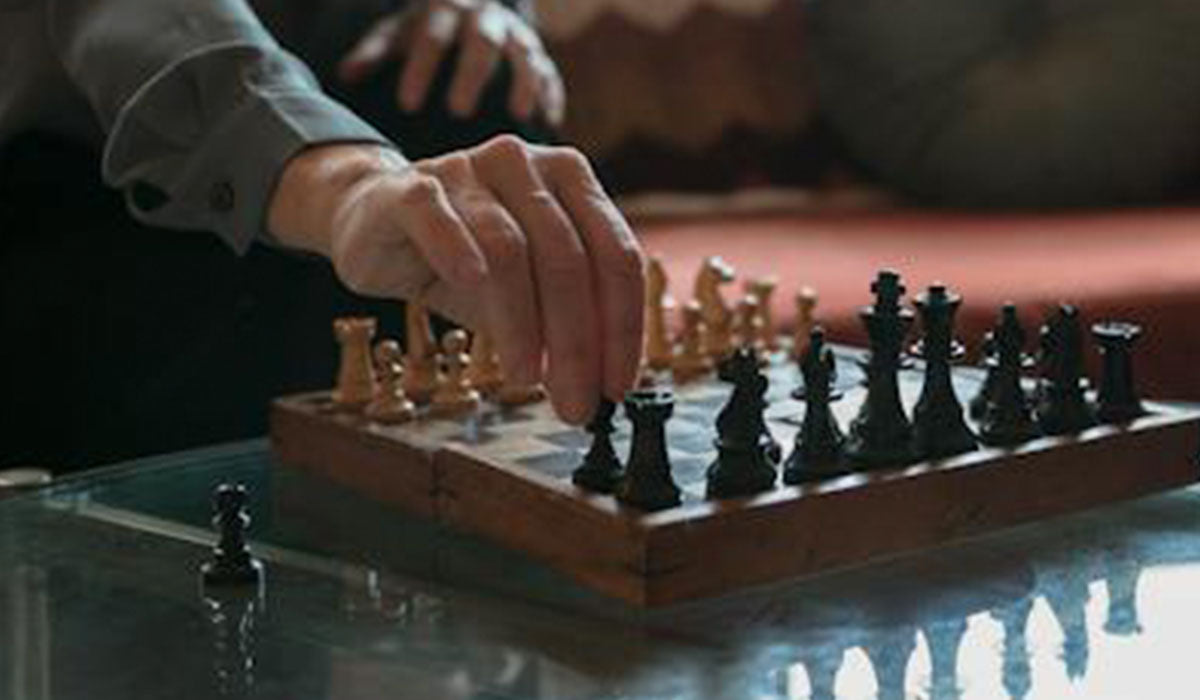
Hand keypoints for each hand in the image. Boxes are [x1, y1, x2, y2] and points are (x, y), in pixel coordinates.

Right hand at [268, 136, 643, 423]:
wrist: (375, 217)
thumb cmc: (463, 255)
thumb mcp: (526, 291)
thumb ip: (563, 322)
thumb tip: (596, 386)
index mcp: (570, 179)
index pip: (616, 255)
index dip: (622, 328)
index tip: (615, 386)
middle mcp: (524, 164)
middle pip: (568, 259)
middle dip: (577, 342)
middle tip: (574, 400)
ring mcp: (466, 169)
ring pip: (509, 249)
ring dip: (522, 325)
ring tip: (524, 376)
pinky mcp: (409, 187)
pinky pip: (437, 218)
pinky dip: (457, 251)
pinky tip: (470, 285)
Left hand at [337, 0, 564, 124]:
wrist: (473, 6)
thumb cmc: (428, 29)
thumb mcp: (398, 33)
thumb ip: (373, 53)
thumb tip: (345, 76)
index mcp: (444, 10)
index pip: (431, 38)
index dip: (420, 69)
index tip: (406, 104)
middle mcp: (485, 17)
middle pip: (480, 43)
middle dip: (471, 75)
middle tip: (459, 112)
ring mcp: (516, 35)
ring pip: (523, 55)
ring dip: (522, 84)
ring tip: (517, 117)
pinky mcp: (540, 55)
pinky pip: (550, 73)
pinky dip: (550, 96)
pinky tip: (549, 123)